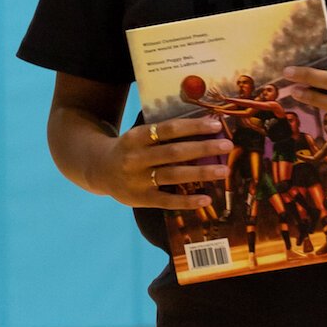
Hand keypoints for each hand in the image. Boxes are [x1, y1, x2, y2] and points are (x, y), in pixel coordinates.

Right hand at [97, 114, 229, 211]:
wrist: (98, 169)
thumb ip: (164, 133)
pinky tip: (206, 199)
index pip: (169, 129)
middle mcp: (136, 158)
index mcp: (137, 137)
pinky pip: (167, 201)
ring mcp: (138, 180)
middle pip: (174, 152)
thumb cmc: (130, 149)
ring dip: (201, 172)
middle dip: (203, 148)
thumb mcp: (139, 135)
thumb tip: (204, 125)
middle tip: (227, 145)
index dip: (193, 126)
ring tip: (224, 171)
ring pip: (173, 175)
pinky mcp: (141, 199)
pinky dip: (187, 201)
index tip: (216, 124)